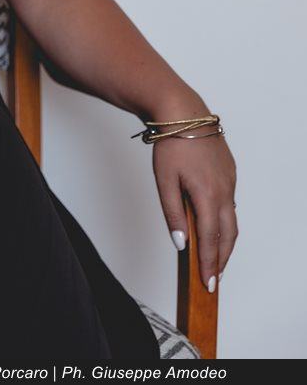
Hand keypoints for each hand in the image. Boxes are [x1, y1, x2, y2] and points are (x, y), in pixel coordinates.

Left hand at [151, 120, 237, 291]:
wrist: (183, 112)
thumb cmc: (171, 144)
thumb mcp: (164, 180)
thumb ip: (173, 213)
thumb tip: (181, 243)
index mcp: (207, 193)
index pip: (210, 239)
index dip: (209, 264)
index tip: (208, 284)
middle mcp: (224, 189)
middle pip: (228, 234)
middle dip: (221, 259)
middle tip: (214, 279)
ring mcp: (229, 180)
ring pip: (231, 219)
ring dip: (225, 241)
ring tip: (215, 258)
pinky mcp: (229, 172)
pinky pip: (230, 203)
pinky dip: (224, 220)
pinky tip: (215, 226)